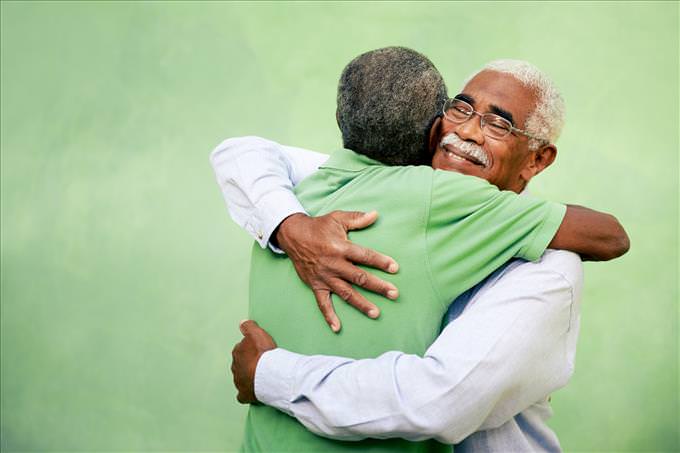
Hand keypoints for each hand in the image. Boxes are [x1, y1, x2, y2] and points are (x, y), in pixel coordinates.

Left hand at [231, 320, 276, 403]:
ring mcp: (239, 382)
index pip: (241, 349)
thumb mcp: (257, 333)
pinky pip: (242, 395)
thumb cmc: (263, 354)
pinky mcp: (244, 394)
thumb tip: (242, 323)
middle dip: (247, 364)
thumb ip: (249, 326)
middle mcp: (235, 367)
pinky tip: (252, 392)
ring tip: (259, 377)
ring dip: (248, 377)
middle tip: (260, 364)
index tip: (258, 351)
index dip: (250, 350)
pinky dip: (246, 393)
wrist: (269, 375)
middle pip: (240, 364)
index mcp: (237, 353)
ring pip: (241, 378)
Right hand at [274, 211, 399, 332]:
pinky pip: (322, 303)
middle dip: (378, 286)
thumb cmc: (318, 226)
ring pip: (346, 293)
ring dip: (361, 304)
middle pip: (359, 277)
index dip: (380, 262)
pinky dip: (329, 316)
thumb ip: (357, 218)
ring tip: (376, 313)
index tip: (395, 268)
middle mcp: (334, 264)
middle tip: (394, 294)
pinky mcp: (315, 285)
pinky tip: (337, 328)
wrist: (293, 235)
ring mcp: (324, 277)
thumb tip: (375, 214)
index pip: (365, 256)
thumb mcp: (337, 218)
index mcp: (340, 247)